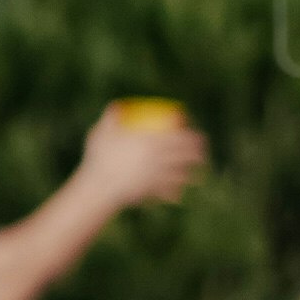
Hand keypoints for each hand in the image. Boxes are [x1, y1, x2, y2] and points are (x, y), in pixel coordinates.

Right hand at [79, 112, 209, 210]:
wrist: (99, 187)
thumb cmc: (97, 159)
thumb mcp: (101, 133)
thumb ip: (110, 117)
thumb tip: (116, 105)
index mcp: (151, 143)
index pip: (179, 137)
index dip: (190, 134)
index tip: (193, 132)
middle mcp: (160, 159)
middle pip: (186, 156)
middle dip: (199, 153)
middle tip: (201, 151)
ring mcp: (158, 176)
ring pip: (181, 175)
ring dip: (189, 174)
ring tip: (195, 174)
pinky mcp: (153, 192)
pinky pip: (167, 192)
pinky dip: (174, 192)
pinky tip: (177, 194)